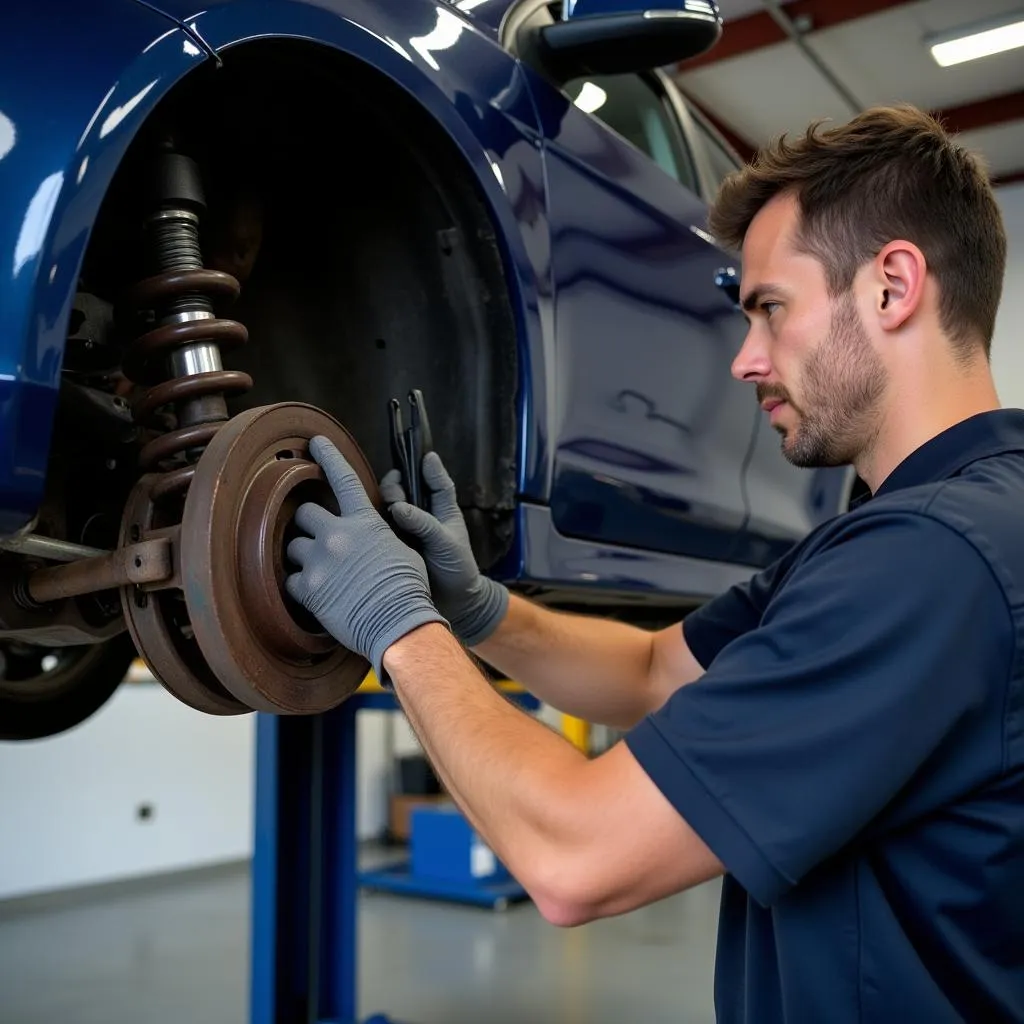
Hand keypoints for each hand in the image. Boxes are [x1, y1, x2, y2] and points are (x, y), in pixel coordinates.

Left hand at [285, 436, 447, 678]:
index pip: (343, 478)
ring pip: (293, 546)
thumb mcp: (402, 550)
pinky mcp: (309, 588)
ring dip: (303, 556)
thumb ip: (378, 534)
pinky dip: (300, 586)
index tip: (314, 443)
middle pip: (304, 514)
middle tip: (320, 542)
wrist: (399, 624)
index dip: (328, 456)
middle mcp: (338, 536)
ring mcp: (321, 561)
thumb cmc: (409, 589)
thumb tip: (367, 533)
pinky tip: (317, 595)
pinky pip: (290, 579)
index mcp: (365, 522)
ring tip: (321, 573)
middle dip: (309, 526)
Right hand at [380, 451, 508, 645]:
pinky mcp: (384, 549)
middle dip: (394, 489)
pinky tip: (359, 530)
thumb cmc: (457, 569)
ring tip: (381, 519)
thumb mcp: (447, 542)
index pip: (427, 481)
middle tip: (395, 503)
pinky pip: (372, 533)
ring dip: (378, 508)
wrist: (454, 605)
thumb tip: (398, 506)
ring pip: (381, 509)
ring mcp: (398, 532)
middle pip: (397, 491)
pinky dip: (366, 528)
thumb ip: (424, 522)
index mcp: (436, 509)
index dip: (421, 469)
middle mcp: (415, 516)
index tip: (416, 462)